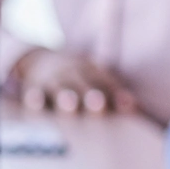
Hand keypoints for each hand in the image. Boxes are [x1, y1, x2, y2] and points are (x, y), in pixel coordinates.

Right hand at [9, 48, 134, 114]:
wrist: (40, 60)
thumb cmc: (78, 79)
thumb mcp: (95, 79)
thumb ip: (114, 94)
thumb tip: (136, 108)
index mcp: (92, 71)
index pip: (107, 82)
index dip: (117, 93)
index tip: (129, 106)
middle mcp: (73, 74)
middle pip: (84, 84)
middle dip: (91, 94)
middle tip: (98, 103)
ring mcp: (53, 80)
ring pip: (59, 89)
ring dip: (65, 96)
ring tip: (70, 104)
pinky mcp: (34, 88)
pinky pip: (33, 93)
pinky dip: (33, 97)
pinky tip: (34, 102)